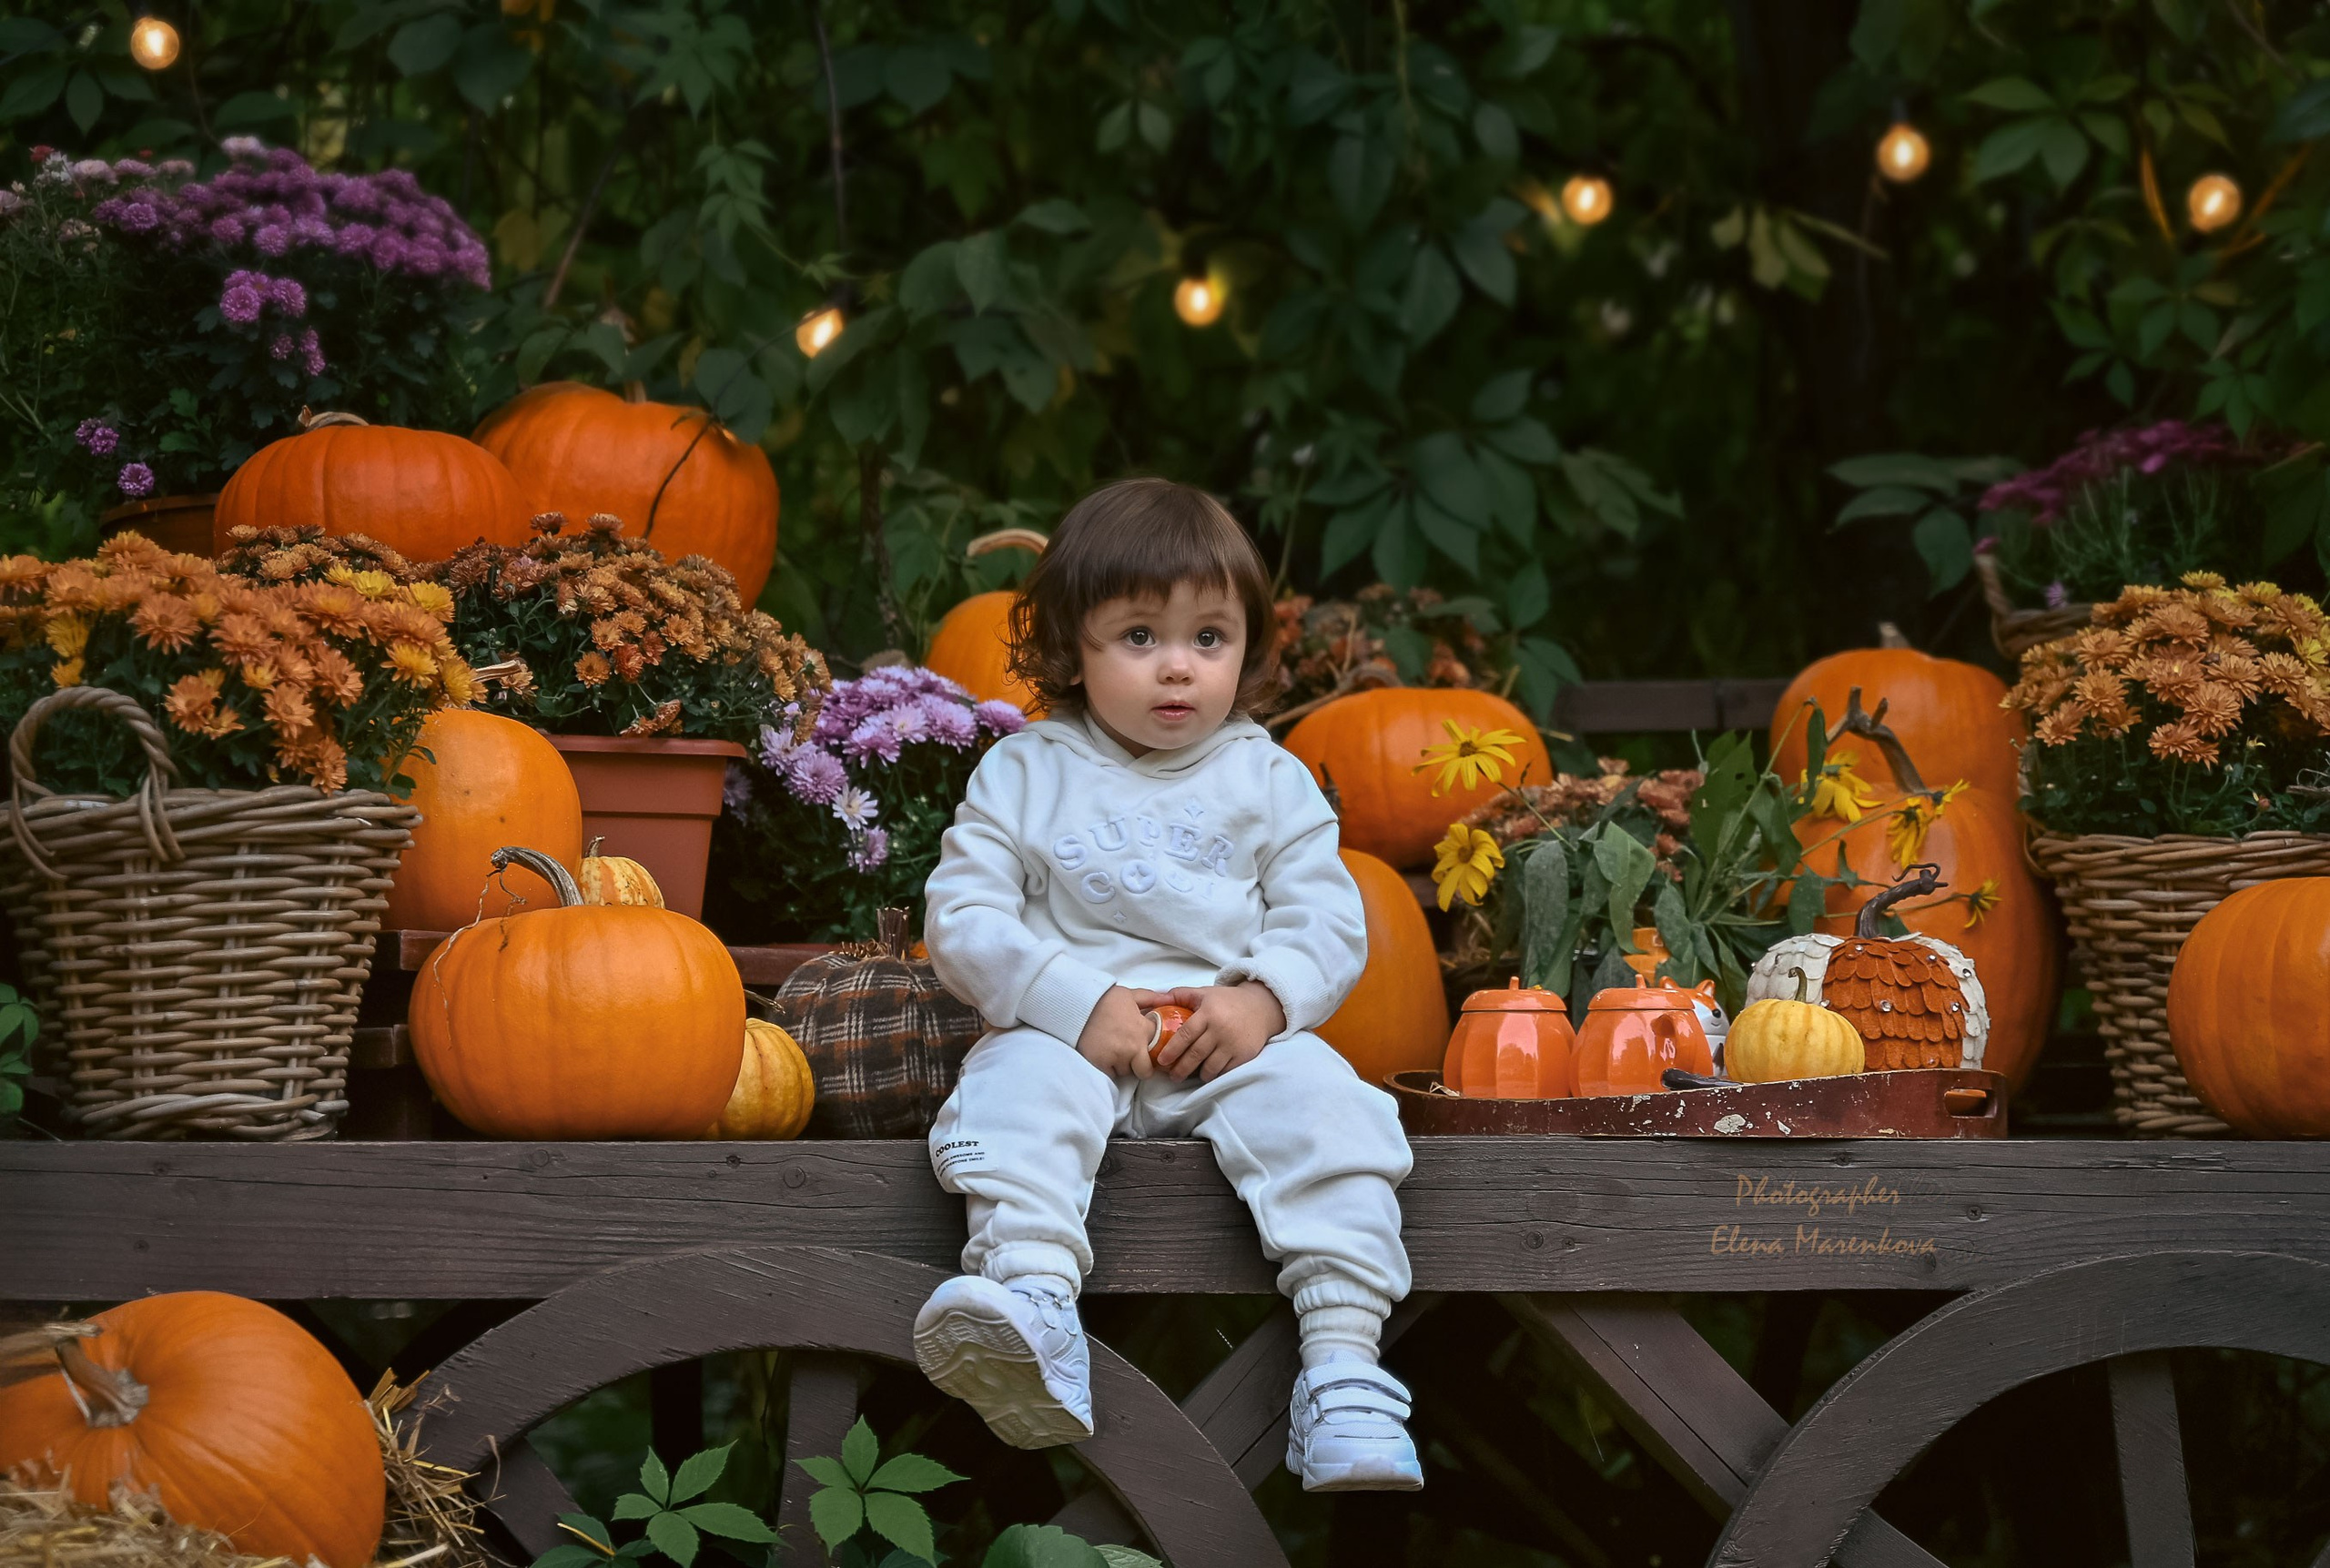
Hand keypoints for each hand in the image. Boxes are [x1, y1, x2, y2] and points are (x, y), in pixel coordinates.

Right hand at [1075, 985, 1156, 1079]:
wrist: (1076, 1005)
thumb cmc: (1104, 999)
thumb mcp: (1129, 994)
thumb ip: (1150, 998)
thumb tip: (1168, 998)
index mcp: (1143, 1030)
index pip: (1160, 1050)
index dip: (1156, 1051)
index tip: (1150, 1050)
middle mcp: (1133, 1047)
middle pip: (1145, 1071)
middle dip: (1140, 1067)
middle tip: (1132, 1058)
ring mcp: (1117, 1057)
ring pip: (1125, 1072)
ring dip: (1122, 1066)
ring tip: (1113, 1051)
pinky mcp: (1100, 1064)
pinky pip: (1110, 1075)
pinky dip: (1108, 1068)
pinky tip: (1104, 1055)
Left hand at [1150, 982, 1285, 1082]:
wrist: (1261, 1008)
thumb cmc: (1228, 1001)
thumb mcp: (1205, 993)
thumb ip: (1181, 994)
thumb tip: (1158, 997)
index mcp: (1208, 1013)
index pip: (1186, 1034)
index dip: (1172, 1050)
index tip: (1161, 1061)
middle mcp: (1220, 1029)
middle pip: (1196, 1055)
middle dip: (1181, 1069)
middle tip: (1172, 1076)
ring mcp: (1233, 1044)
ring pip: (1210, 1067)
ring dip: (1197, 1075)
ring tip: (1187, 1077)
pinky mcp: (1244, 1055)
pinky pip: (1225, 1071)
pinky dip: (1214, 1074)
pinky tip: (1206, 1074)